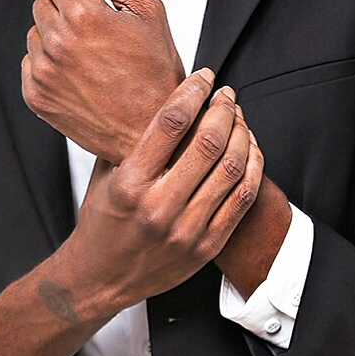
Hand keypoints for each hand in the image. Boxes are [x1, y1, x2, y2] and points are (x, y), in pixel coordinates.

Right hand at [0, 71, 262, 355]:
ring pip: (232, 168)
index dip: (193, 91)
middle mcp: (159, 206)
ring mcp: (186, 230)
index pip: (171, 122)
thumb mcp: (105, 173)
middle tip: (226, 93)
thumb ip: (129, 137)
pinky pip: (243, 199)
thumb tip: (161, 93)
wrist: (100, 279)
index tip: (203, 76)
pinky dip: (253, 166)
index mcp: (130, 183)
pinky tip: (250, 148)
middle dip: (223, 108)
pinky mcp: (206, 246)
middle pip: (208, 142)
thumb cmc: (102, 221)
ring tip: (238, 117)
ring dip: (241, 133)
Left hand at [22, 0, 184, 161]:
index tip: (95, 4)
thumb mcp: (145, 9)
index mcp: (83, 15)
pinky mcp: (35, 95)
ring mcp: (43, 71)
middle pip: (43, 2)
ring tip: (91, 56)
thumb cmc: (156, 73)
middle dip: (67, 10)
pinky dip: (50, 64)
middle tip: (99, 33)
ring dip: (56, 37)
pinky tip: (80, 74)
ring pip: (35, 32)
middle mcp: (57, 42)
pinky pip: (30, 62)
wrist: (151, 131)